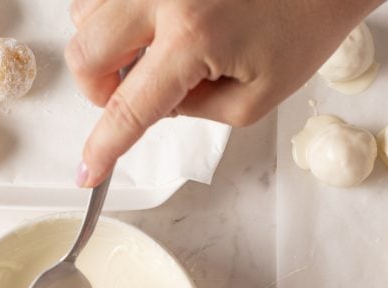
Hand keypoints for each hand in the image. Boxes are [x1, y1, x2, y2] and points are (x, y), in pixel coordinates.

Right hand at [66, 0, 382, 186]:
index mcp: (193, 37)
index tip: (89, 171)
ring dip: (104, 49)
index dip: (104, 147)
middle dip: (98, 91)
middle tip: (132, 97)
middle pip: (84, 54)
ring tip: (151, 56)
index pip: (129, 107)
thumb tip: (152, 107)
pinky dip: (116, 17)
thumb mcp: (255, 98)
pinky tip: (152, 28)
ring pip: (85, 15)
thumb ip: (195, 113)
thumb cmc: (302, 28)